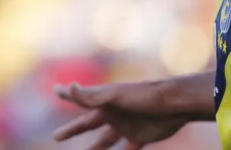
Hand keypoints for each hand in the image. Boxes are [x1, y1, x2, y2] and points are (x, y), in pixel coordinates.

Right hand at [52, 82, 191, 149]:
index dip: (68, 95)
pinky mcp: (140, 136)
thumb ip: (92, 96)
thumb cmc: (144, 96)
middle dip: (73, 129)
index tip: (56, 89)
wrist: (174, 105)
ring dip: (96, 147)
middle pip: (88, 123)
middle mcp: (114, 113)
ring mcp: (126, 125)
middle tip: (56, 136)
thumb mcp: (116, 96)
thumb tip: (68, 87)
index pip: (82, 99)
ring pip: (106, 139)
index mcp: (105, 102)